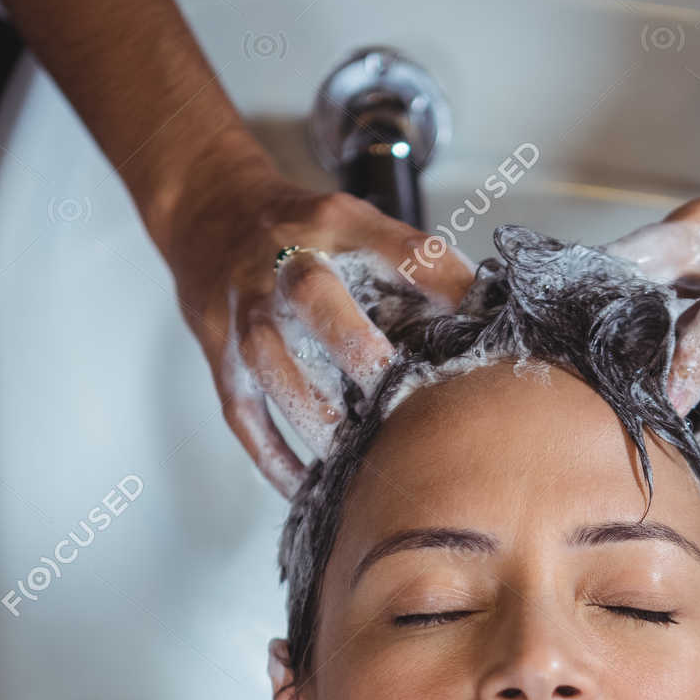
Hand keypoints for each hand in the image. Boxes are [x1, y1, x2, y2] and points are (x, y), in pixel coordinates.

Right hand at [162, 162, 476, 496]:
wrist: (209, 212)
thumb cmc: (307, 235)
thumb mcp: (360, 225)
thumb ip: (418, 266)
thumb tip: (489, 320)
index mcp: (337, 223)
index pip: (399, 247)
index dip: (442, 282)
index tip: (478, 323)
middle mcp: (285, 262)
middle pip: (313, 296)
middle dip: (353, 345)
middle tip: (394, 390)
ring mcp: (244, 308)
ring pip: (270, 361)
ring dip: (314, 412)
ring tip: (356, 455)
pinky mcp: (221, 355)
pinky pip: (244, 412)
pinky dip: (273, 456)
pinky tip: (309, 487)